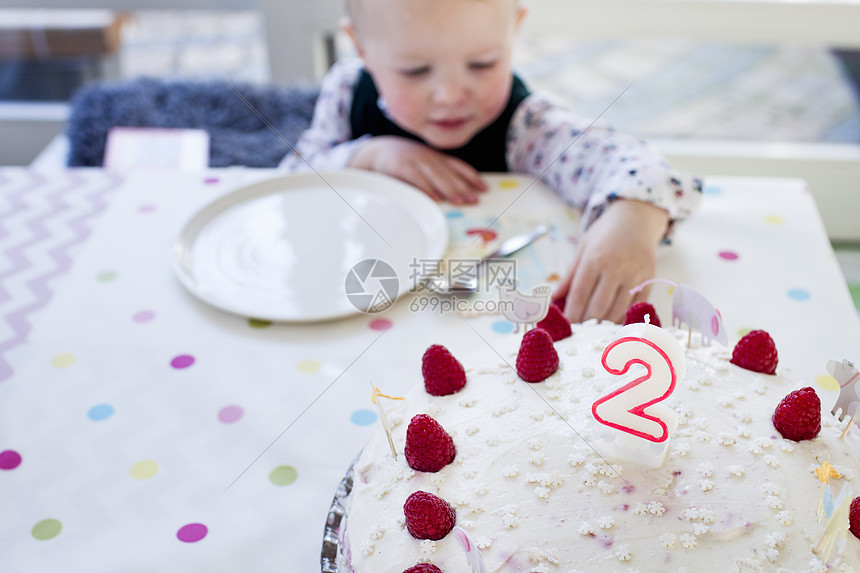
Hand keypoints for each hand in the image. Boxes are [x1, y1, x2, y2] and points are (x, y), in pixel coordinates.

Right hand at [349, 136, 486, 204]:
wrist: (377, 150)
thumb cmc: (404, 162)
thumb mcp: (424, 164)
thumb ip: (439, 174)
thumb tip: (458, 194)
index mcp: (436, 158)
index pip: (458, 166)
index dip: (472, 177)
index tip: (484, 189)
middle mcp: (428, 158)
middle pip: (449, 174)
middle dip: (463, 187)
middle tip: (474, 200)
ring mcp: (415, 161)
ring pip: (436, 176)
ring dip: (450, 190)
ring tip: (461, 201)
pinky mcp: (401, 167)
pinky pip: (416, 179)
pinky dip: (426, 189)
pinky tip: (434, 198)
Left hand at [554, 200, 668, 322]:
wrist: (636, 219)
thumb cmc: (605, 235)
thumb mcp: (583, 249)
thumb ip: (569, 276)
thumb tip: (554, 300)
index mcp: (595, 258)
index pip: (580, 293)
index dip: (572, 313)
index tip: (566, 326)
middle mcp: (616, 268)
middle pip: (599, 306)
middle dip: (587, 323)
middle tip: (579, 331)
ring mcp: (635, 275)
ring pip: (618, 311)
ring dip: (604, 324)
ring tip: (594, 329)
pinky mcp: (650, 280)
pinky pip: (635, 308)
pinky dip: (623, 318)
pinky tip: (612, 321)